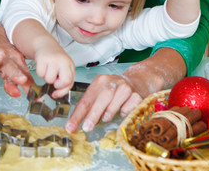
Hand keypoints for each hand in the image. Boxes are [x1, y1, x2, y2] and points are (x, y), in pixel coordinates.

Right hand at [0, 14, 33, 96]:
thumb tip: (19, 95)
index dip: (28, 82)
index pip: (22, 73)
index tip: (33, 91)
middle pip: (11, 68)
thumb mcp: (11, 65)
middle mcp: (3, 57)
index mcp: (14, 60)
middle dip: (16, 74)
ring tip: (0, 60)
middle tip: (23, 80)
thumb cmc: (0, 52)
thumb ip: (14, 82)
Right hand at [35, 46, 74, 97]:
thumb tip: (56, 94)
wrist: (45, 45)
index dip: (62, 91)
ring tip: (48, 70)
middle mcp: (63, 61)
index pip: (70, 82)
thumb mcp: (63, 69)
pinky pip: (40, 74)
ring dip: (46, 77)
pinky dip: (40, 72)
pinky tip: (43, 66)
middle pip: (64, 81)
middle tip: (53, 80)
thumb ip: (63, 82)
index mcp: (70, 65)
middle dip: (56, 85)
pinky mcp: (42, 58)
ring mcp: (53, 59)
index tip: (56, 94)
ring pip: (49, 79)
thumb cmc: (54, 59)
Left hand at [65, 48, 186, 132]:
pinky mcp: (137, 95)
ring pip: (115, 101)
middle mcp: (112, 81)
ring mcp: (126, 87)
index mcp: (100, 81)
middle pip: (101, 98)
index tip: (70, 126)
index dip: (77, 114)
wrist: (138, 81)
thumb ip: (91, 106)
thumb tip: (78, 123)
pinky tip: (122, 111)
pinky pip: (128, 107)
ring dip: (109, 111)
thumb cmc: (116, 90)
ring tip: (105, 117)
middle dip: (92, 114)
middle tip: (86, 127)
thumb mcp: (101, 94)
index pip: (86, 99)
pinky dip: (124, 112)